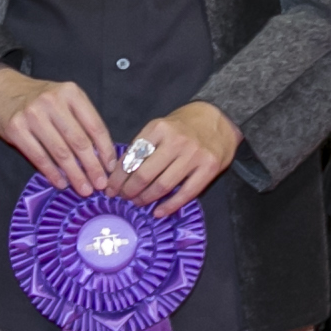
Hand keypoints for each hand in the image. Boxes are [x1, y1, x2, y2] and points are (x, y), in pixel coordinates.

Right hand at [0, 66, 119, 194]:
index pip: (95, 126)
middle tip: (100, 185)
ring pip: (60, 152)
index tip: (111, 168)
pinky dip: (52, 173)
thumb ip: (81, 120)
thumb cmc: (38, 98)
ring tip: (84, 189)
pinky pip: (39, 156)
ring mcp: (32, 115)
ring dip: (75, 174)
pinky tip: (61, 183)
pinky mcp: (16, 128)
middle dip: (93, 167)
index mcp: (71, 93)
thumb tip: (101, 155)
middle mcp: (53, 102)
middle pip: (79, 141)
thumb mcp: (64, 99)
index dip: (105, 150)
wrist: (0, 89)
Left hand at [118, 100, 240, 216]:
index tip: (110, 188)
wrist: (219, 118)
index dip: (118, 177)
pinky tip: (158, 211)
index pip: (132, 158)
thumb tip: (120, 173)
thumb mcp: (160, 127)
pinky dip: (169, 205)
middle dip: (129, 190)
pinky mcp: (209, 168)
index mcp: (159, 128)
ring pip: (163, 185)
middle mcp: (176, 141)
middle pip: (144, 174)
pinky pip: (186, 193)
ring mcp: (194, 155)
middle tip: (123, 197)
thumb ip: (143, 146)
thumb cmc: (184, 125)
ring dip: (146, 198)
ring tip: (138, 202)